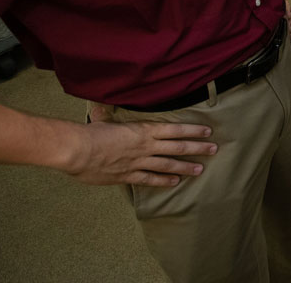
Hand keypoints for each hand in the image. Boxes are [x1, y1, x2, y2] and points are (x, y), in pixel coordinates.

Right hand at [72, 106, 216, 186]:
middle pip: (177, 147)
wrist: (77, 151)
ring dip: (185, 167)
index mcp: (142, 130)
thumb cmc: (90, 132)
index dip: (192, 130)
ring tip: (200, 169)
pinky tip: (175, 182)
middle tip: (214, 149)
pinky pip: (150, 179)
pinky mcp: (128, 175)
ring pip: (168, 164)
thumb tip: (101, 107)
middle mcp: (145, 146)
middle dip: (197, 148)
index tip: (207, 131)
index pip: (174, 129)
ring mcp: (138, 162)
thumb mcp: (104, 119)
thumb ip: (107, 115)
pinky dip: (164, 181)